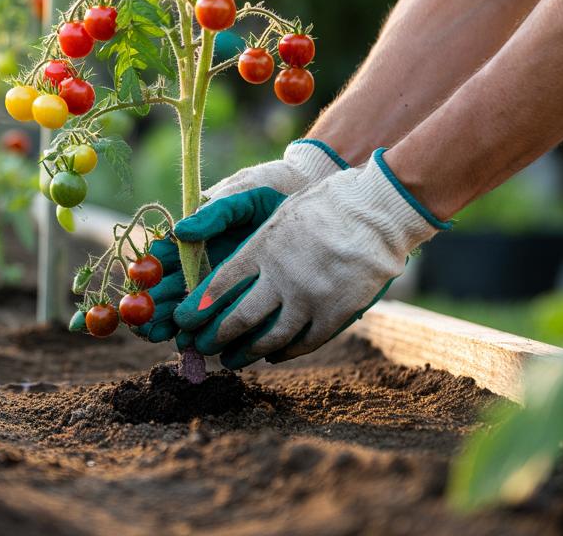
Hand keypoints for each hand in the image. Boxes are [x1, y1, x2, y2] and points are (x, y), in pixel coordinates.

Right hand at [130, 139, 346, 342]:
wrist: (303, 198)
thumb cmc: (265, 193)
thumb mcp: (239, 199)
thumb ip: (211, 214)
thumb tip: (180, 231)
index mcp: (192, 240)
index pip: (158, 262)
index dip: (145, 279)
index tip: (139, 291)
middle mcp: (200, 265)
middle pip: (168, 292)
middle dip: (155, 312)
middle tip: (148, 328)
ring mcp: (220, 283)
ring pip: (190, 310)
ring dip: (176, 328)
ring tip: (171, 339)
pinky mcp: (243, 296)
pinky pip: (222, 318)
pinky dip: (208, 332)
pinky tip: (199, 345)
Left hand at [172, 149, 450, 368]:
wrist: (378, 210)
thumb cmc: (325, 203)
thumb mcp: (277, 210)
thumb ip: (242, 234)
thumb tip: (193, 243)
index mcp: (263, 249)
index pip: (218, 286)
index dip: (197, 308)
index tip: (184, 321)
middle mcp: (283, 277)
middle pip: (239, 318)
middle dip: (215, 337)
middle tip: (202, 347)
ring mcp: (311, 299)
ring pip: (270, 338)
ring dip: (246, 353)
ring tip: (232, 360)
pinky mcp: (336, 314)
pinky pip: (304, 342)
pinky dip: (285, 352)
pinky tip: (273, 355)